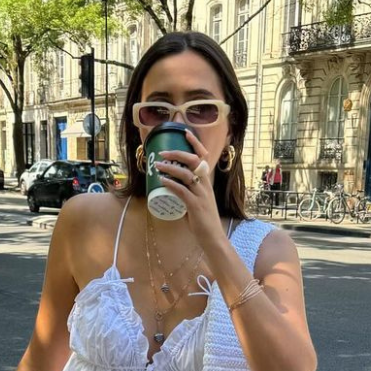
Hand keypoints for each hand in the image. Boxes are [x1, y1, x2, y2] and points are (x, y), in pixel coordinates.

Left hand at [153, 129, 228, 251]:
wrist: (213, 237)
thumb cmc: (203, 221)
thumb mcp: (197, 202)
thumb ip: (186, 194)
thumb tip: (171, 190)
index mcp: (206, 182)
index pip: (204, 157)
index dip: (195, 143)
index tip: (185, 133)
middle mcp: (205, 185)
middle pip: (193, 161)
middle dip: (177, 153)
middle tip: (162, 154)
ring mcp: (201, 195)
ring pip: (186, 174)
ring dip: (170, 168)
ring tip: (158, 166)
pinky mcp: (196, 206)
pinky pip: (182, 191)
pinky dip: (171, 184)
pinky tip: (162, 181)